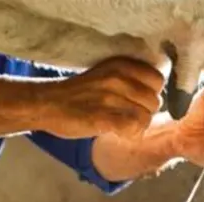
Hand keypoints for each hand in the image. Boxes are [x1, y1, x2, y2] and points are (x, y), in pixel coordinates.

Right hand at [39, 57, 165, 138]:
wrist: (46, 103)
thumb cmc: (76, 93)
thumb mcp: (105, 75)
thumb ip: (128, 80)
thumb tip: (154, 96)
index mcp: (120, 65)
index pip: (157, 80)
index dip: (151, 95)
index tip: (138, 103)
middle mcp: (118, 78)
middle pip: (154, 101)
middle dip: (145, 113)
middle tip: (128, 118)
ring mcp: (110, 98)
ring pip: (146, 117)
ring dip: (137, 126)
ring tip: (122, 126)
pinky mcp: (102, 117)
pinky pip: (133, 128)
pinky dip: (130, 135)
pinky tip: (118, 133)